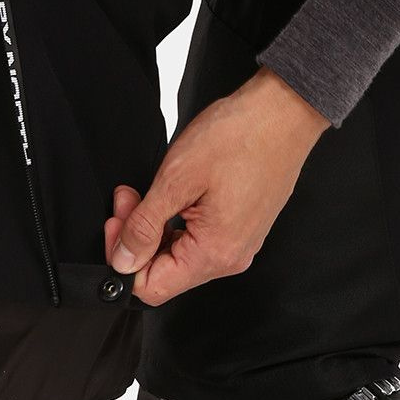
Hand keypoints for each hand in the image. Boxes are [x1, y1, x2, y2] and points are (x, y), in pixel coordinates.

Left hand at [104, 67, 329, 305]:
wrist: (283, 112)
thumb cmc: (239, 137)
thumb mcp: (176, 179)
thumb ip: (144, 226)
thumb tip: (124, 261)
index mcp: (214, 253)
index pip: (152, 287)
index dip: (124, 259)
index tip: (117, 222)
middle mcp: (230, 257)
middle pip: (165, 272)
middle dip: (136, 238)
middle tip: (127, 198)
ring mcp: (239, 243)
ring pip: (179, 254)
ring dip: (154, 227)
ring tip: (145, 190)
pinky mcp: (242, 227)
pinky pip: (198, 239)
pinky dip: (176, 220)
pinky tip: (171, 192)